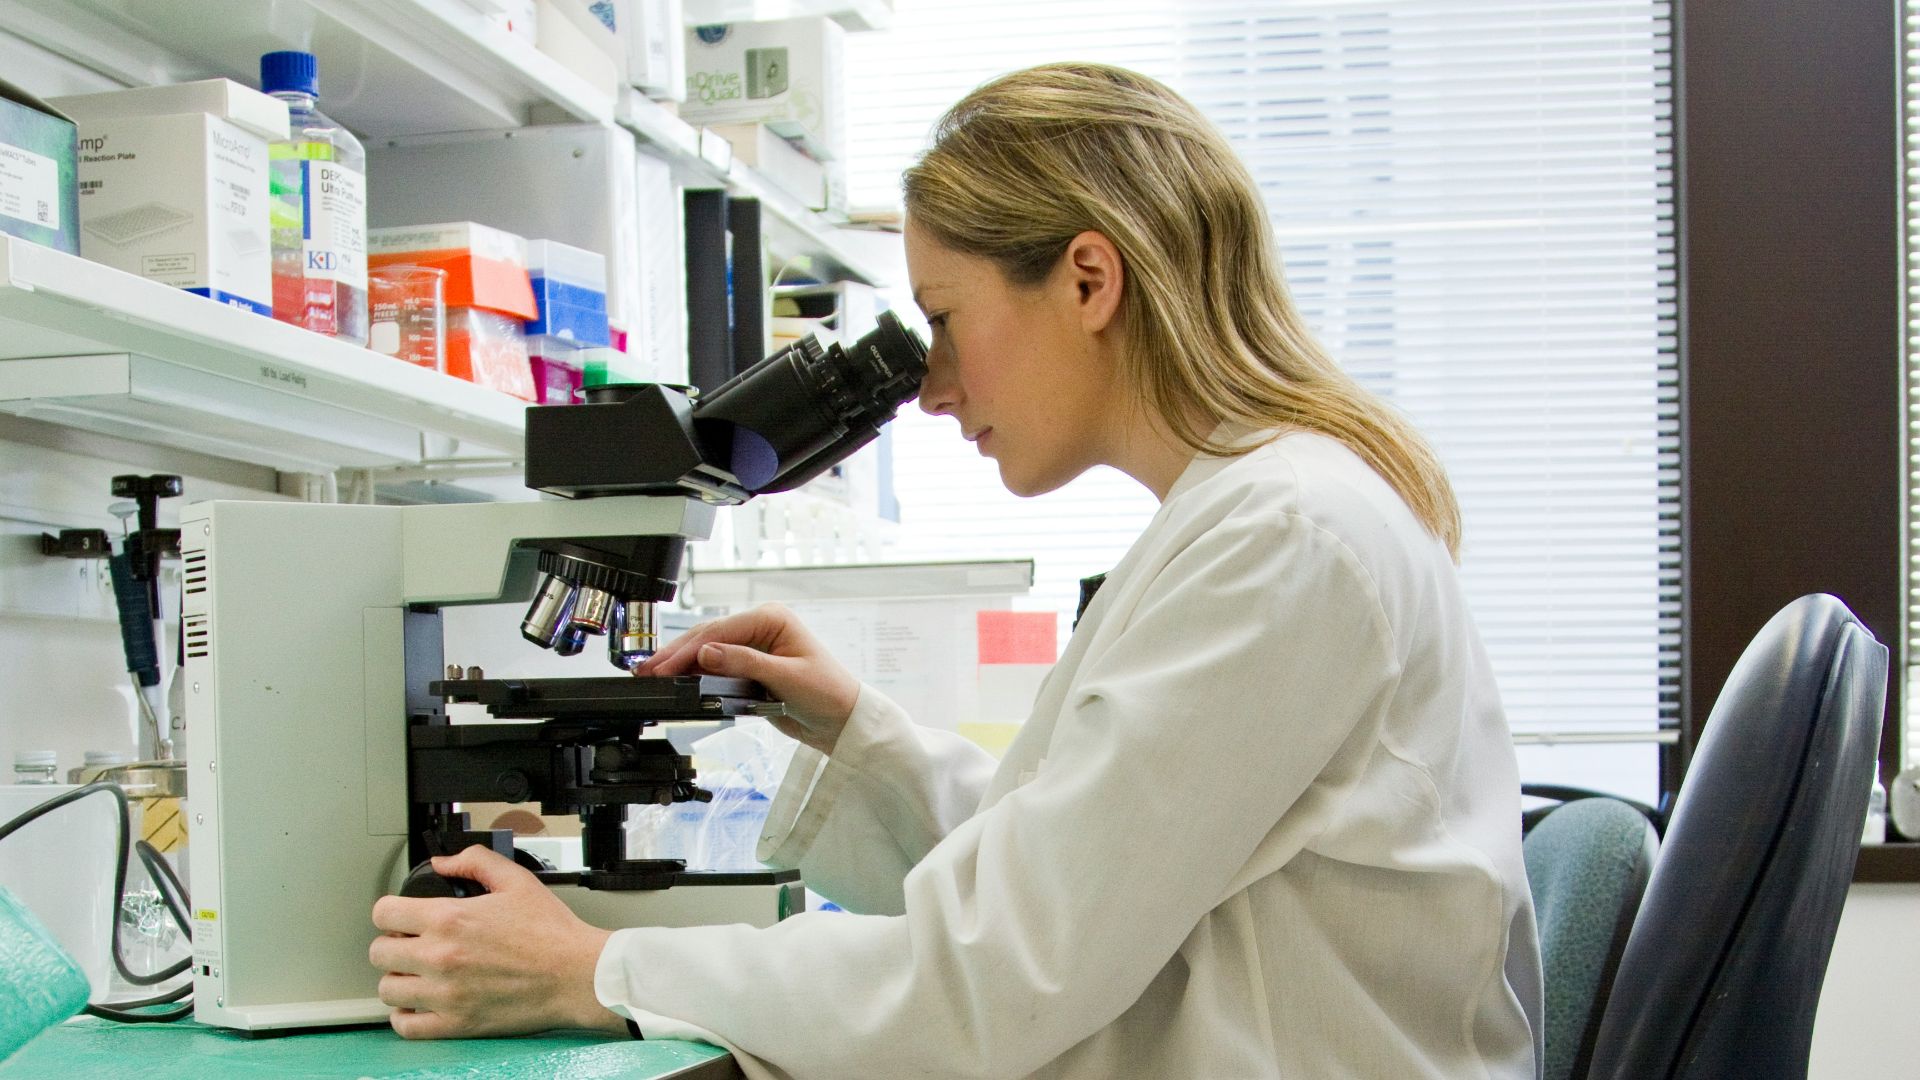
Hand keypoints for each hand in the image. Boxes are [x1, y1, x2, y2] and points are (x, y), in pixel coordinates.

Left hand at [369, 846, 624, 1038]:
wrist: (576, 974)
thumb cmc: (552, 933)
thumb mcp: (516, 880)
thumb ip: (475, 862)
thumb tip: (443, 862)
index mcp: (450, 919)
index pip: (384, 913)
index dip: (391, 911)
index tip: (400, 916)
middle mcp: (440, 957)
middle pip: (380, 952)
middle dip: (393, 943)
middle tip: (411, 944)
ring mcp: (445, 994)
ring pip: (388, 989)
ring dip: (398, 979)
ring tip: (416, 975)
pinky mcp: (455, 1023)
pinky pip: (406, 1025)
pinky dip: (406, 1016)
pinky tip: (419, 1004)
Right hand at [633, 603, 857, 755]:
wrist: (842, 721)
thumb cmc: (828, 693)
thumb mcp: (786, 677)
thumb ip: (744, 664)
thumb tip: (707, 653)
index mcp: (772, 618)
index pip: (721, 630)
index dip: (690, 649)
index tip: (666, 666)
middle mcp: (761, 628)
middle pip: (709, 637)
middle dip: (677, 654)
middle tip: (648, 670)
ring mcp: (754, 647)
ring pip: (708, 651)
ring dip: (682, 663)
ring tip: (652, 673)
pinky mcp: (750, 668)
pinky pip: (717, 667)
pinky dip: (695, 674)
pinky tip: (677, 679)